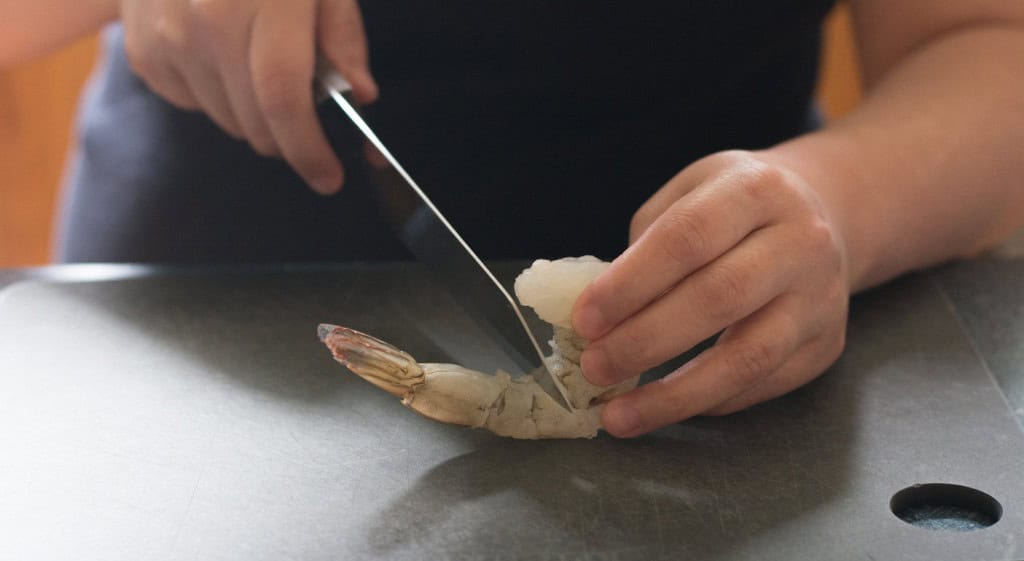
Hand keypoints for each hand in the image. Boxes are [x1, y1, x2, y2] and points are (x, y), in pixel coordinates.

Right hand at [120, 0, 376, 193]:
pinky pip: (190, 104)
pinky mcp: (141, 48)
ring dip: (252, 113)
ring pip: (226, 121)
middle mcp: (208, 19)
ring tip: (257, 62)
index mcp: (267, 0)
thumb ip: (342, 36)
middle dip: (289, 137)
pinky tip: (221, 53)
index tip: (329, 177)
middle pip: (255, 122)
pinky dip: (215, 94)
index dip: (308, 149)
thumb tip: (360, 96)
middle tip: (306, 116)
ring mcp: (167, 35)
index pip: (284, 97)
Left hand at [572, 150, 850, 436]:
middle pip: (719, 298)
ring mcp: (821, 298)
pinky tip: (662, 406)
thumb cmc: (731, 210)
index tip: (584, 319)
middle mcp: (800, 242)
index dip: (631, 283)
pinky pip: (761, 385)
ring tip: (618, 416)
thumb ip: (645, 247)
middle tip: (593, 367)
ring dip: (674, 394)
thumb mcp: (688, 195)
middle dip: (645, 340)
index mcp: (755, 190)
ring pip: (748, 357)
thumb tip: (598, 316)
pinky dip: (705, 401)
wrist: (821, 215)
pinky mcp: (826, 345)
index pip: (687, 239)